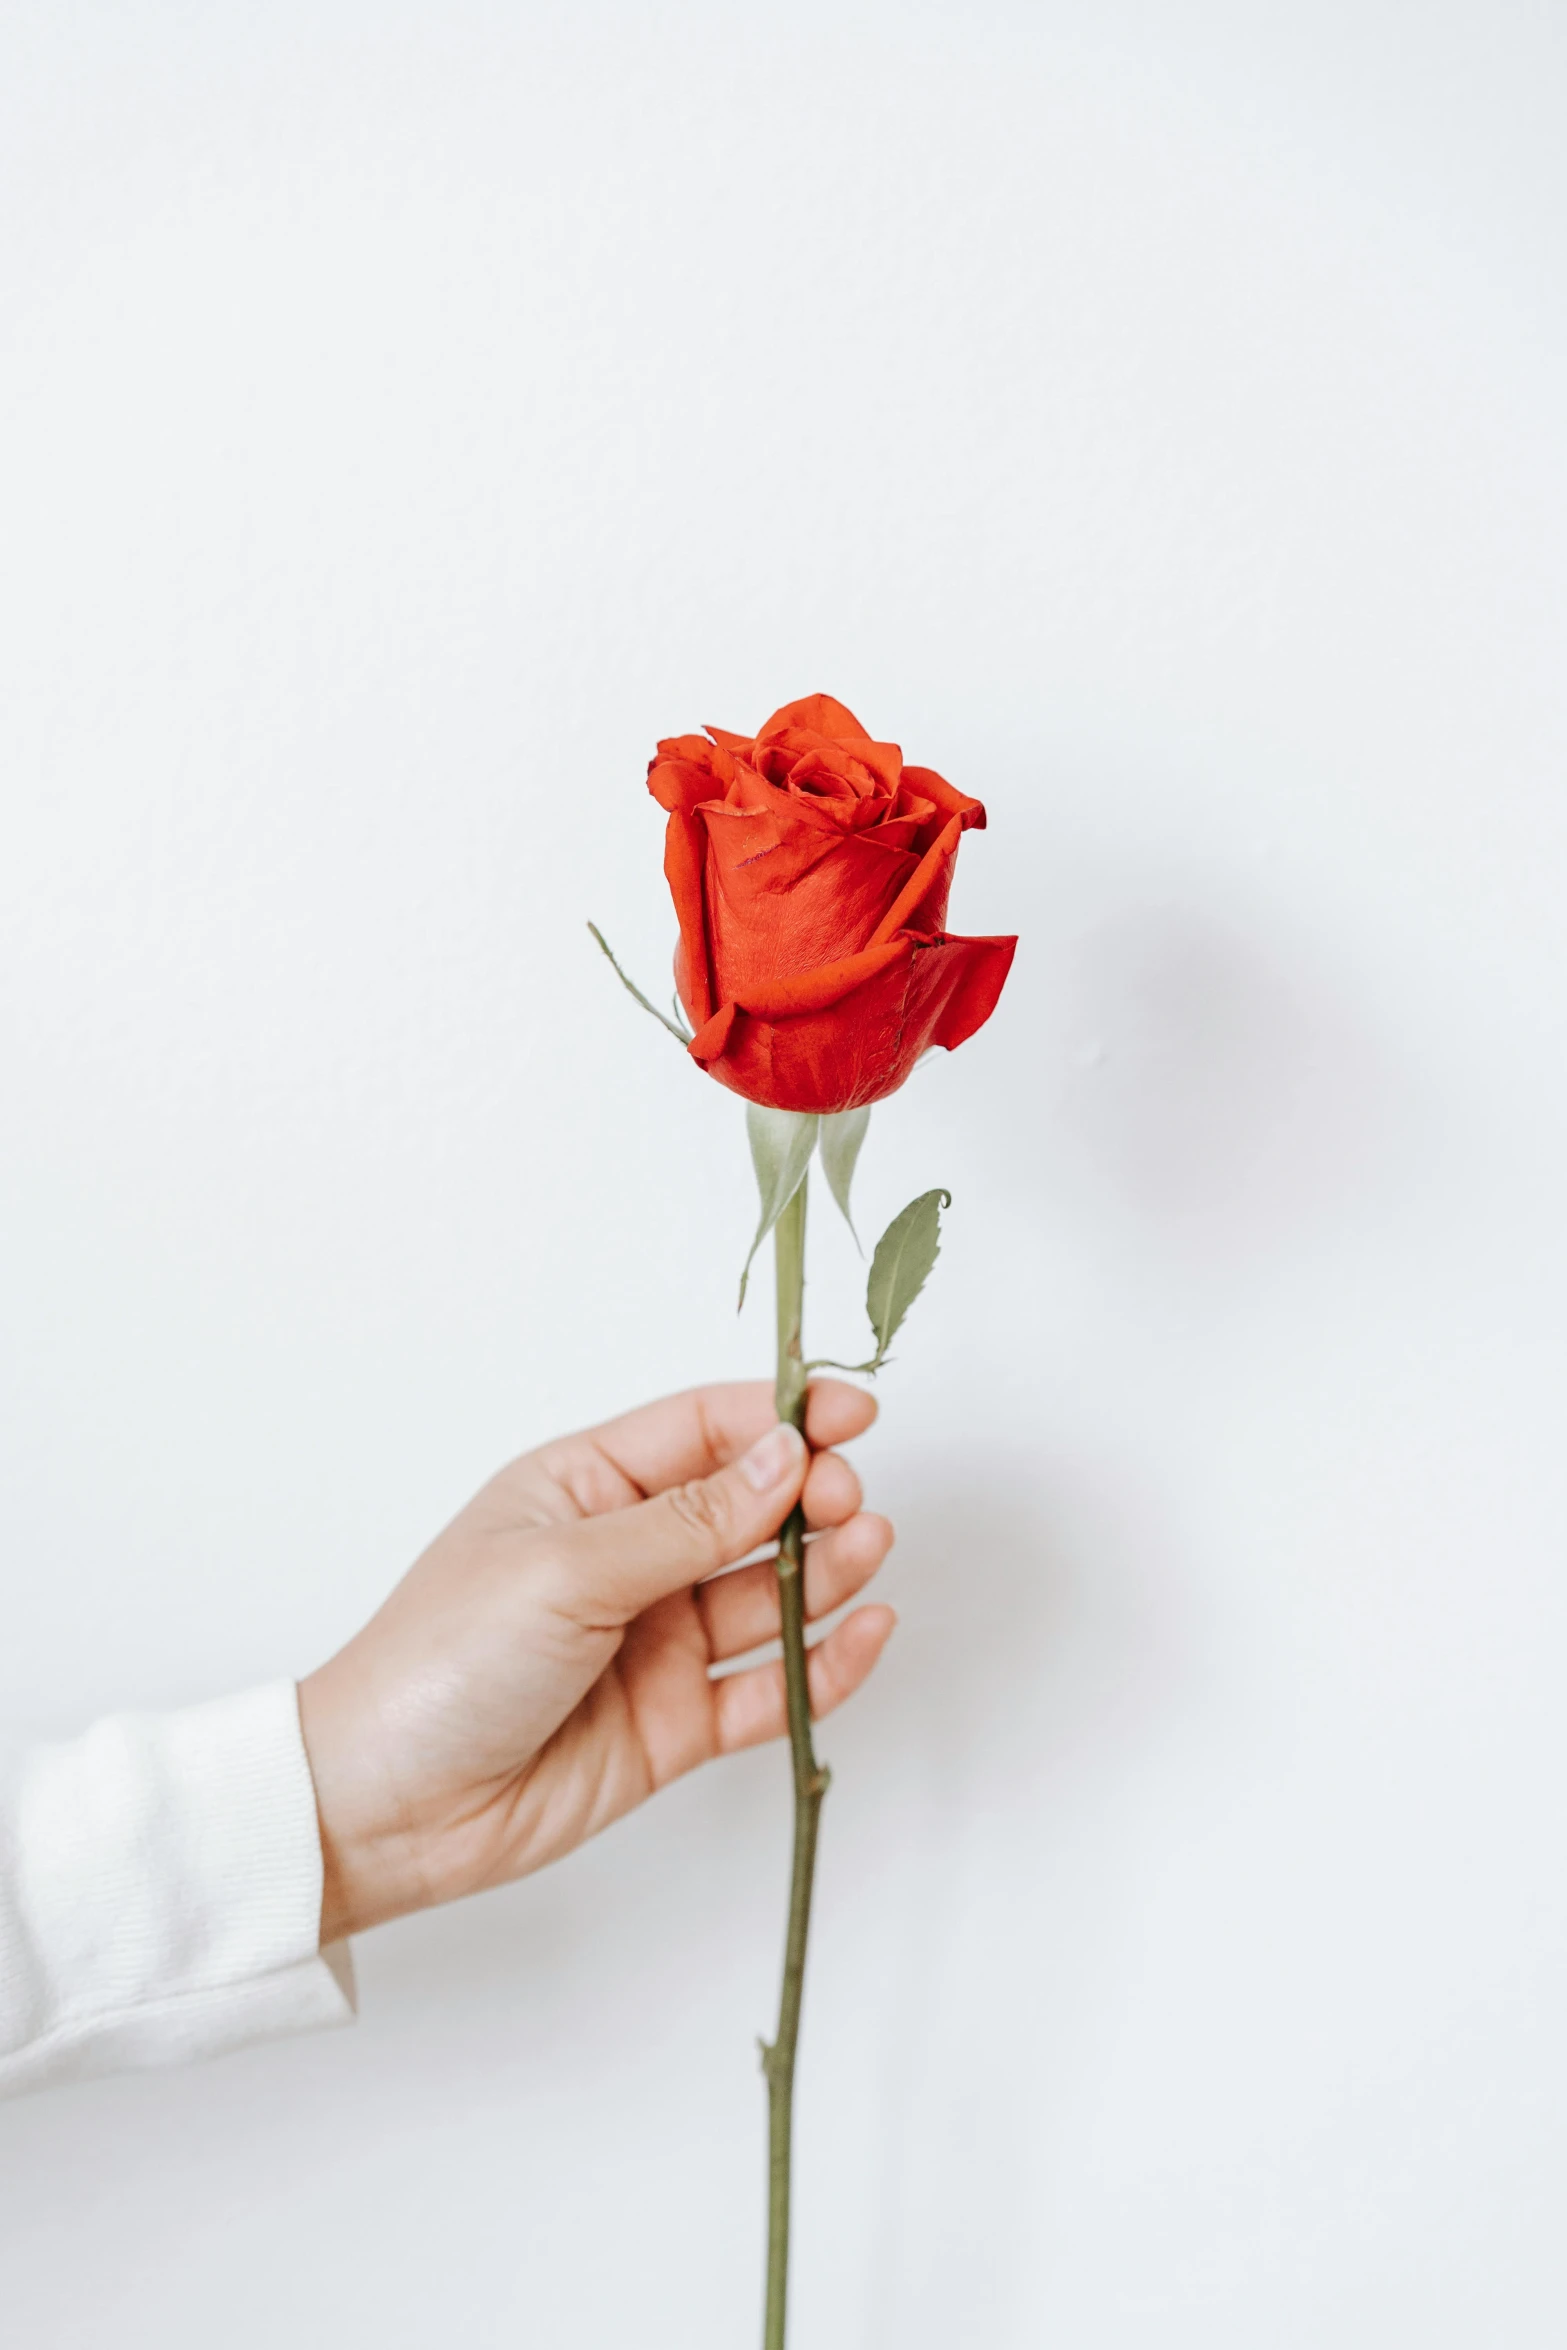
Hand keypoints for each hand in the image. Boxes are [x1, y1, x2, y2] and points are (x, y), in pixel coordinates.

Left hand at [297, 1380, 894, 1942]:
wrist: (387, 1808)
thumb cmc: (442, 1661)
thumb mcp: (566, 1568)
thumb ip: (688, 1522)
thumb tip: (784, 1455)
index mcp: (585, 1488)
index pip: (704, 1431)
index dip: (782, 1417)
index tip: (852, 1416)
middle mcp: (629, 1557)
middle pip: (750, 1509)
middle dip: (810, 1495)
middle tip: (846, 1499)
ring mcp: (656, 1642)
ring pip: (769, 1595)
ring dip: (828, 1569)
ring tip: (870, 1548)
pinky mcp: (676, 1723)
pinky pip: (770, 1687)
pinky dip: (826, 1661)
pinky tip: (869, 1630)